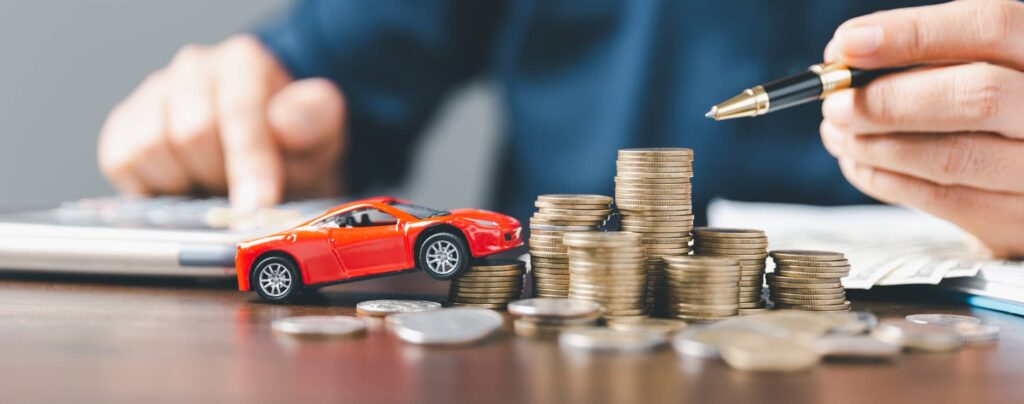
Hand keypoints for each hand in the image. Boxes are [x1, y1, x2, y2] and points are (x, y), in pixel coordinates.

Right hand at [98, 35, 345, 210]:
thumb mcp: (321, 134)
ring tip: (215, 183)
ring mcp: (153, 95)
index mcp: (243, 62)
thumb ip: (313, 121)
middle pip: (191, 135)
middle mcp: (193, 69)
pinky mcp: (123, 127)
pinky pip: (122, 162)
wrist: (269, 156)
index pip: (237, 110)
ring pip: (150, 149)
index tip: (258, 203)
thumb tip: (283, 124)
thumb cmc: (293, 144)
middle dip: (222, 175)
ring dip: (188, 182)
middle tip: (243, 189)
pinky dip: (152, 188)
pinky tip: (184, 187)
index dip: (248, 162)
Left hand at [819, 0, 1023, 257]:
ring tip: (837, 132)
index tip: (846, 45)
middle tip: (835, 104)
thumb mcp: (975, 65)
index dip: (911, 34)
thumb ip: (924, 56)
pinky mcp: (1015, 219)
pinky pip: (940, 200)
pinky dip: (882, 179)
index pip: (990, 27)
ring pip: (953, 157)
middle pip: (977, 97)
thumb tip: (844, 54)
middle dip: (889, 101)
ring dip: (875, 145)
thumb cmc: (991, 108)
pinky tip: (856, 162)